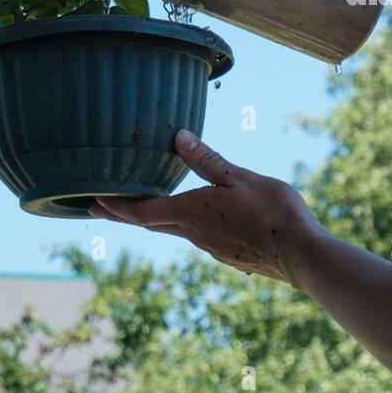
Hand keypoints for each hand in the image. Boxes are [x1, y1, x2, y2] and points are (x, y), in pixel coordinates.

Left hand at [90, 130, 326, 284]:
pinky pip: (198, 236)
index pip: (141, 211)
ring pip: (175, 230)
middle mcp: (194, 233)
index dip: (115, 206)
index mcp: (191, 212)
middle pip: (151, 223)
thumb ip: (208, 160)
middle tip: (102, 206)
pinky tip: (198, 218)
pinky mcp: (229, 254)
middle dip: (125, 213)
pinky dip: (185, 224)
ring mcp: (211, 246)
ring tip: (147, 205)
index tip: (91, 202)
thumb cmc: (272, 212)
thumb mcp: (240, 177)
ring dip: (156, 218)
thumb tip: (178, 138)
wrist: (300, 254)